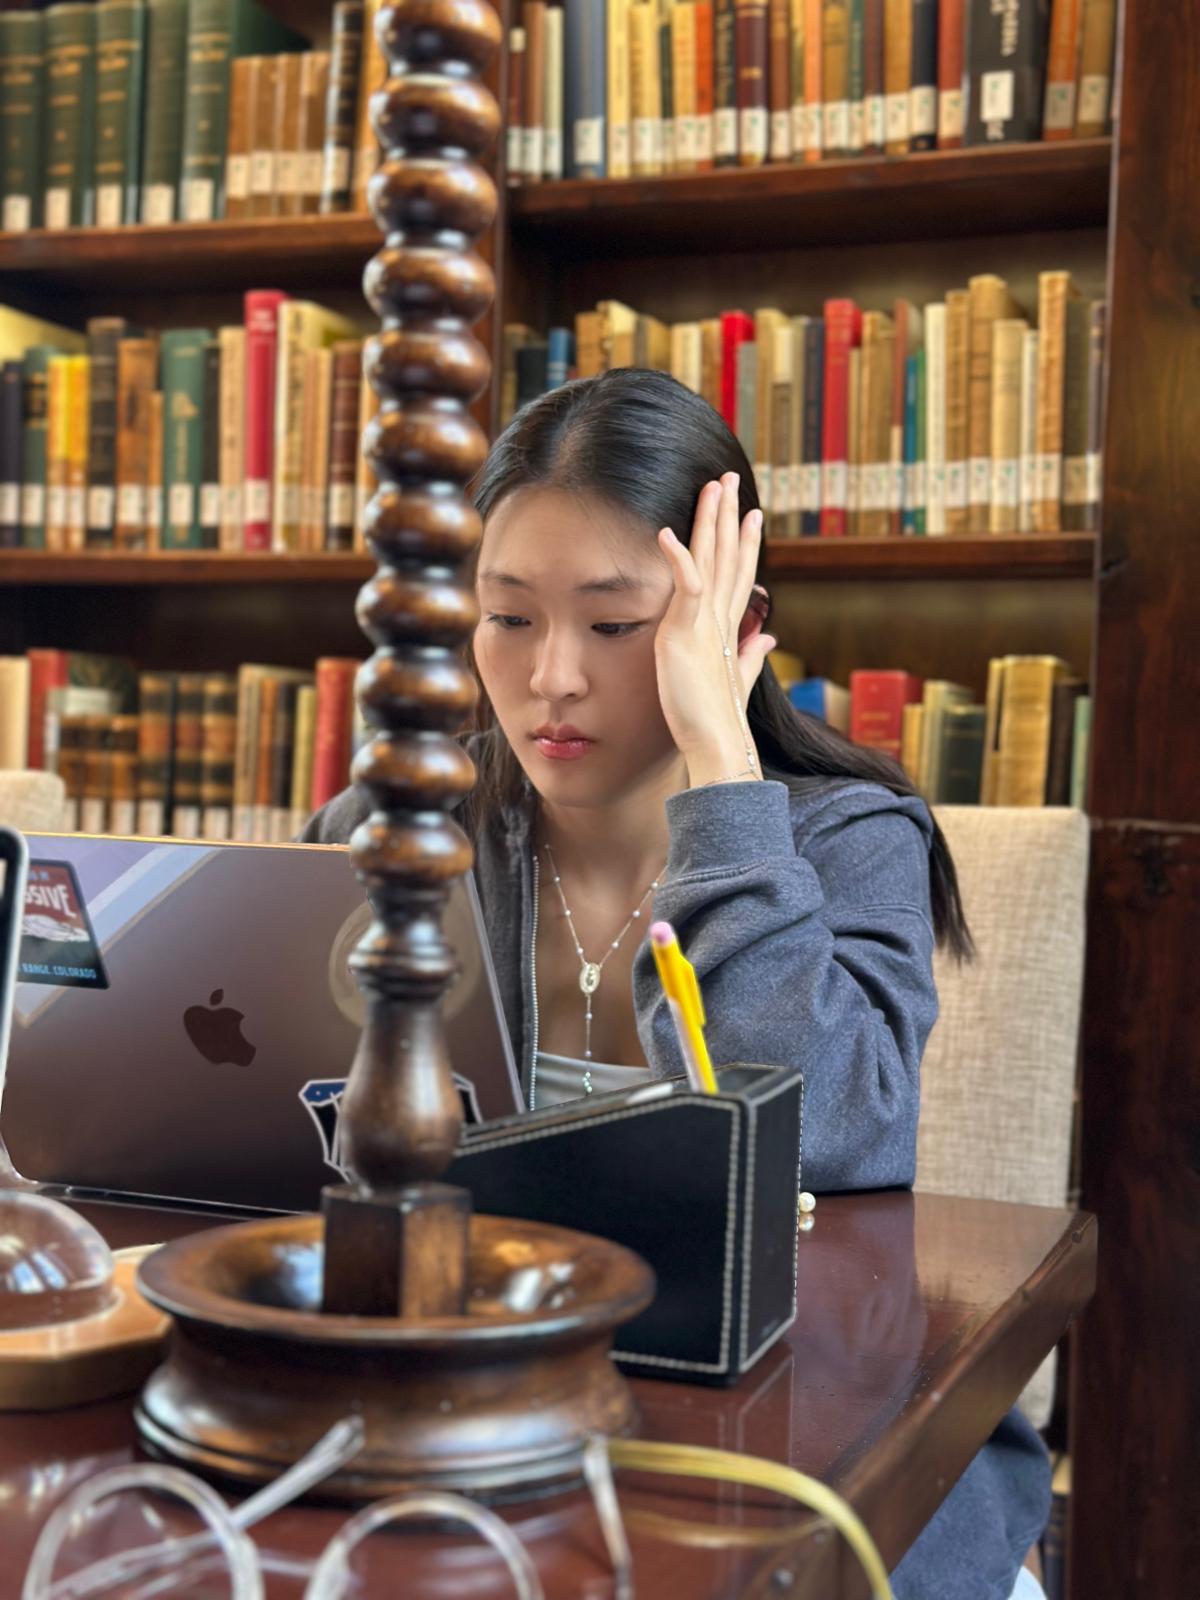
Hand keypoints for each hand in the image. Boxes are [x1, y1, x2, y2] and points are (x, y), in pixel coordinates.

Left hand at [655, 473, 777, 780]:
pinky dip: (677, 558)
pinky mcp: (687, 632)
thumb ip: (753, 655)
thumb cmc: (721, 717)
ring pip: (712, 560)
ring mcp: (706, 623)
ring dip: (712, 521)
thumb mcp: (738, 678)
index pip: (739, 574)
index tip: (749, 513)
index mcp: (730, 628)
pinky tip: (666, 533)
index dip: (744, 542)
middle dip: (729, 516)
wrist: (718, 742)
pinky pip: (686, 586)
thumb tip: (768, 639)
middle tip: (729, 479)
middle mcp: (722, 618)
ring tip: (714, 486)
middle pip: (729, 556)